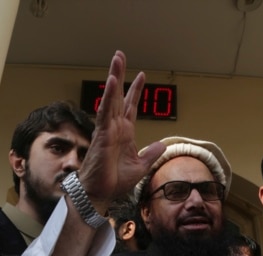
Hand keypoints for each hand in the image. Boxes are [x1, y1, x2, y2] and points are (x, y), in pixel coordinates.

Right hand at [78, 51, 164, 213]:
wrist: (101, 194)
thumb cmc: (115, 181)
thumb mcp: (141, 166)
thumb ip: (151, 154)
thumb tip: (161, 145)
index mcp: (125, 133)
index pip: (130, 106)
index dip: (135, 90)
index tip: (142, 75)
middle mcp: (115, 128)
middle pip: (119, 96)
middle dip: (120, 75)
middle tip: (120, 55)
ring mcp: (108, 129)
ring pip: (111, 98)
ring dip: (114, 77)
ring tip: (116, 59)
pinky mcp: (103, 135)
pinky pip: (105, 112)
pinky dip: (109, 96)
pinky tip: (111, 81)